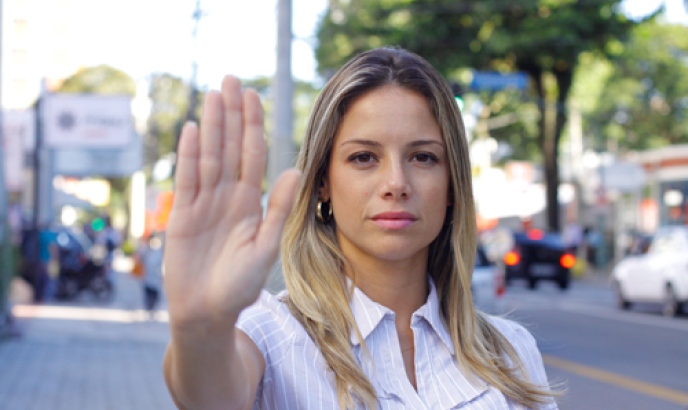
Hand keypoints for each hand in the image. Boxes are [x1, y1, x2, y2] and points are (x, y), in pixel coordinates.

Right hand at [164, 76, 299, 328]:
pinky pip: (186, 179)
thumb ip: (278, 208)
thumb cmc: (240, 285)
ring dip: (210, 126)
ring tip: (213, 94)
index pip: (252, 155)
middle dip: (231, 114)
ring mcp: (203, 203)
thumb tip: (296, 169)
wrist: (208, 312)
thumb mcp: (265, 246)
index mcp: (250, 202)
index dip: (252, 125)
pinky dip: (188, 156)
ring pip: (208, 156)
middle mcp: (227, 196)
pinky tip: (191, 130)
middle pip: (229, 147)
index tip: (254, 95)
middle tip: (232, 79)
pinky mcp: (181, 215)